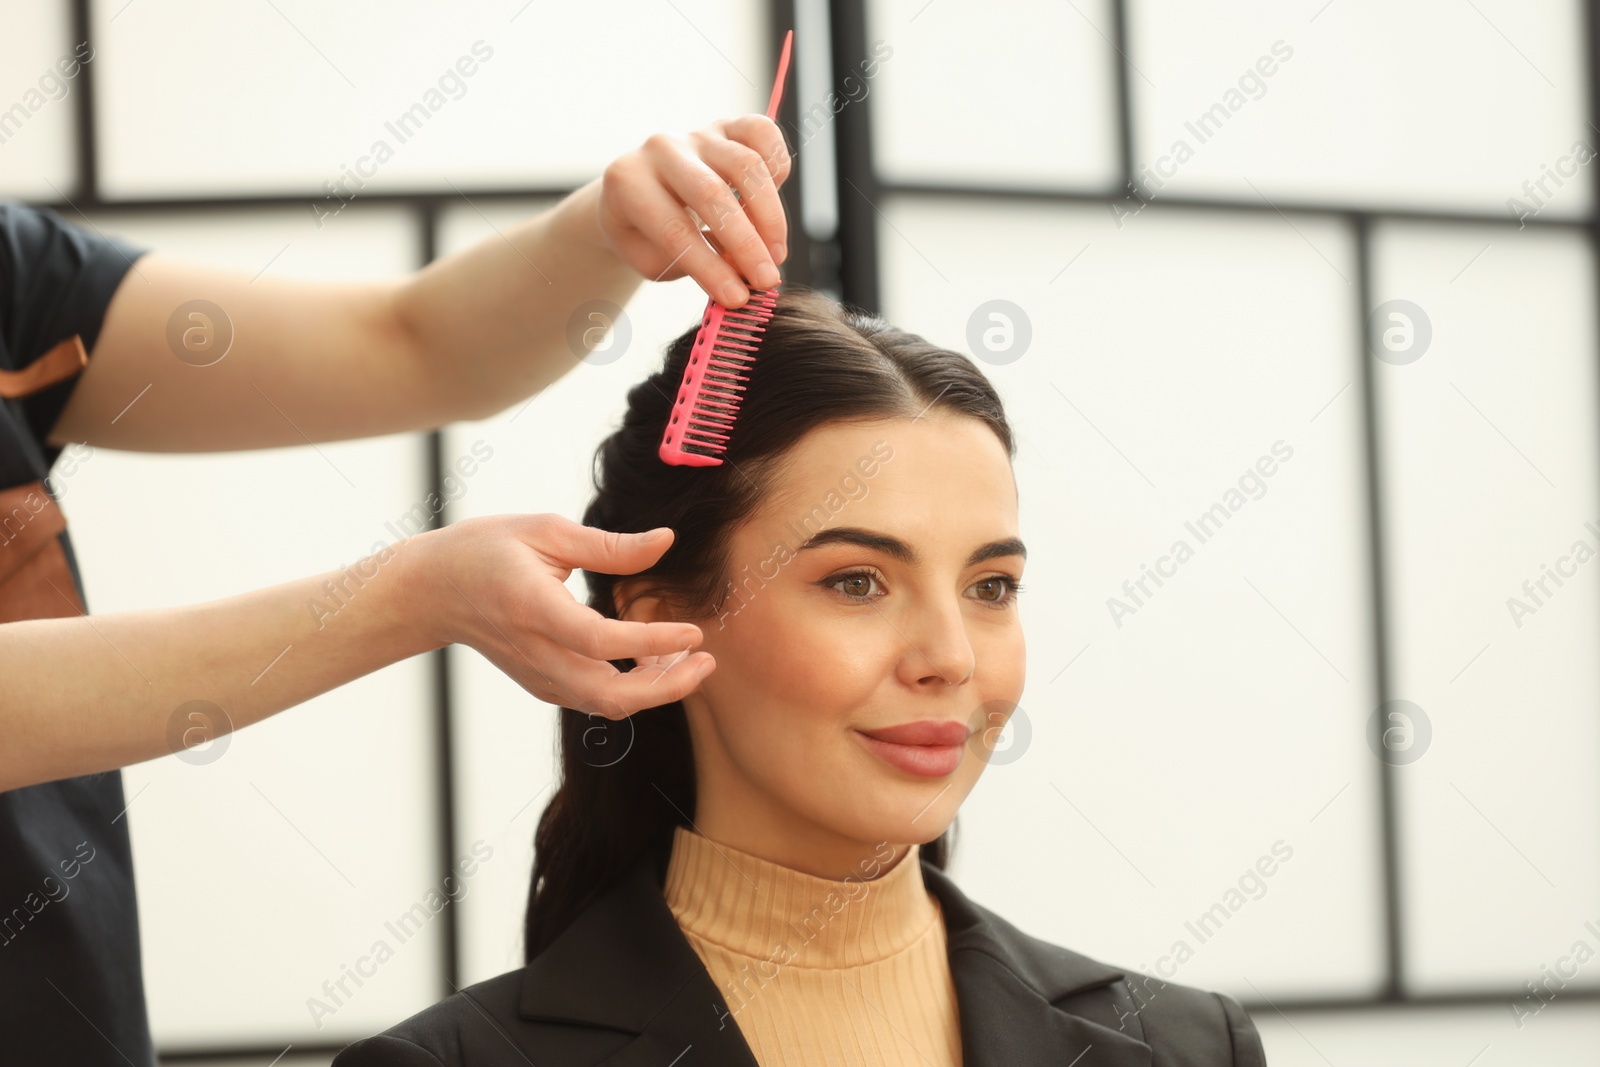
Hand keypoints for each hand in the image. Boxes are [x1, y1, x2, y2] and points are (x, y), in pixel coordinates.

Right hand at [411, 514, 714, 717]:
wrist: (433, 592)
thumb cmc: (487, 550)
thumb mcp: (546, 531)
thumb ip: (610, 545)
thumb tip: (667, 541)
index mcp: (533, 609)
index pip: (600, 641)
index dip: (652, 641)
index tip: (694, 632)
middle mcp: (536, 653)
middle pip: (608, 694)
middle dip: (666, 686)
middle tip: (707, 660)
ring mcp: (537, 676)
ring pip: (605, 704)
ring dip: (654, 690)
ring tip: (689, 660)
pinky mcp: (542, 685)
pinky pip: (594, 700)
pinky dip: (632, 690)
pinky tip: (657, 662)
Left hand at [596, 114, 791, 307]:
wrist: (640, 189)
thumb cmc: (646, 231)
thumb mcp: (653, 259)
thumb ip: (691, 267)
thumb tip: (740, 279)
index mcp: (628, 182)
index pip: (674, 230)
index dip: (710, 268)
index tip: (737, 298)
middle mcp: (661, 149)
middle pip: (711, 193)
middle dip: (745, 243)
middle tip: (767, 280)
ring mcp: (696, 133)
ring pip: (745, 164)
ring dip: (770, 217)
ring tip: (775, 255)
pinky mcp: (727, 125)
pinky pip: (762, 133)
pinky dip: (778, 167)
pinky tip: (773, 207)